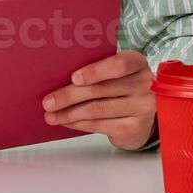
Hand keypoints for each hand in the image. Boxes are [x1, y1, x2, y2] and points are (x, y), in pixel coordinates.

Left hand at [41, 50, 155, 149]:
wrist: (141, 115)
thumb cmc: (120, 86)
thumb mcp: (115, 73)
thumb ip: (96, 70)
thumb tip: (56, 76)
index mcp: (137, 63)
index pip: (119, 65)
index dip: (95, 72)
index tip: (73, 78)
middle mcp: (144, 84)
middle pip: (101, 90)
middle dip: (70, 96)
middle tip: (48, 102)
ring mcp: (142, 108)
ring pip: (97, 110)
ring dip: (69, 113)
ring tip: (51, 115)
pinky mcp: (134, 128)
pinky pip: (99, 125)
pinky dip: (78, 124)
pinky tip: (66, 122)